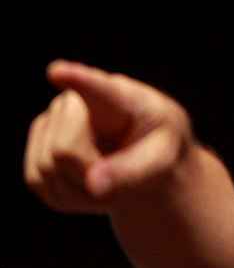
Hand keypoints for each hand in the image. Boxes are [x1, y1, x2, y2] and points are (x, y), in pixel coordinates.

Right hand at [24, 60, 193, 213]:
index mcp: (121, 97)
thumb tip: (95, 186)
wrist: (144, 159)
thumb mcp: (163, 159)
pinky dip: (66, 195)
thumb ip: (134, 171)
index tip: (59, 72)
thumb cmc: (159, 149)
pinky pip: (37, 181)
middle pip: (64, 150)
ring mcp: (51, 121)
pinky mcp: (36, 147)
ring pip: (45, 168)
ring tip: (107, 175)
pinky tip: (88, 182)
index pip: (96, 86)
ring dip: (79, 189)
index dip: (75, 78)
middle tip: (119, 174)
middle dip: (89, 174)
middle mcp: (76, 100)